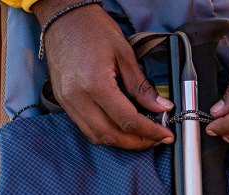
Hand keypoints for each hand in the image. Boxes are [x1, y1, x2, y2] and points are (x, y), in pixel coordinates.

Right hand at [33, 0, 173, 148]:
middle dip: (137, 143)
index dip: (150, 132)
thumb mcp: (125, 54)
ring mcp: (68, 102)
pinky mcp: (63, 102)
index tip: (165, 135)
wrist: (63, 17)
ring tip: (141, 137)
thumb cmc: (92, 29)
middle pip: (111, 135)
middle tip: (156, 139)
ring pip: (97, 137)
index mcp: (95, 84)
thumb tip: (162, 108)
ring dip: (121, 142)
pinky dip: (106, 134)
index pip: (128, 120)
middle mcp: (78, 97)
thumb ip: (143, 87)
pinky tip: (121, 128)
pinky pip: (86, 128)